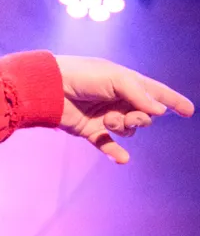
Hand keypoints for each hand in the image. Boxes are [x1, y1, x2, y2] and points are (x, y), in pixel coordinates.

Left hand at [56, 55, 193, 163]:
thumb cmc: (82, 75)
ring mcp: (104, 116)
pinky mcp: (89, 130)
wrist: (49, 87)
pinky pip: (108, 145)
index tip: (189, 110)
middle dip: (141, 118)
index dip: (173, 100)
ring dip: (124, 128)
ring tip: (109, 120)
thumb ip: (140, 94)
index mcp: (126, 83)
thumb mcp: (116, 78)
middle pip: (144, 116)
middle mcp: (117, 100)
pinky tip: (123, 159)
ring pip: (128, 130)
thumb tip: (159, 112)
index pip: (156, 93)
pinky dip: (115, 152)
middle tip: (129, 116)